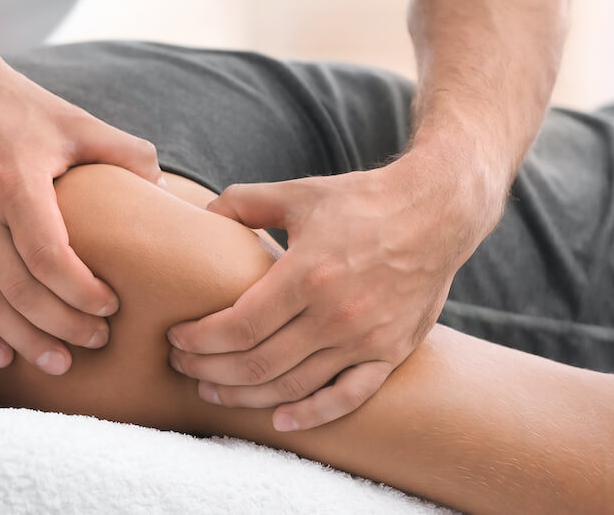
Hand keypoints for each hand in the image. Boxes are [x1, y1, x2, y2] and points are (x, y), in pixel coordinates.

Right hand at [0, 52, 162, 375]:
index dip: (82, 293)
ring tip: (59, 363)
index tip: (112, 307)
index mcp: (15, 184)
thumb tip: (166, 189)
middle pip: (20, 291)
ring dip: (24, 340)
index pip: (49, 259)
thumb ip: (124, 151)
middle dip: (62, 325)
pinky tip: (3, 356)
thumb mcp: (74, 119)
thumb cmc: (16, 104)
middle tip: (98, 341)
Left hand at [166, 156, 497, 430]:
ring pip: (294, 386)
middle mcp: (336, 314)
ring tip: (212, 390)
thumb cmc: (361, 201)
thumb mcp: (298, 193)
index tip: (177, 339)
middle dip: (210, 370)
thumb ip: (245, 203)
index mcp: (308, 274)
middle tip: (181, 366)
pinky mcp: (390, 353)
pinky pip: (347, 397)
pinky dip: (312, 415)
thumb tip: (204, 212)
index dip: (202, 339)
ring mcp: (366, 339)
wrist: (436, 213)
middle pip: (258, 362)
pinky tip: (279, 419)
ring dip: (246, 395)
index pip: (240, 325)